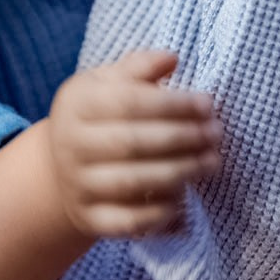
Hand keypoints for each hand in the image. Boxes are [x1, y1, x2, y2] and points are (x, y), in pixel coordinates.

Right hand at [45, 49, 220, 238]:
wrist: (62, 166)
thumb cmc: (100, 114)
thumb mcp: (109, 82)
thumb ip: (139, 67)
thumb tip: (171, 58)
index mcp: (75, 104)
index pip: (128, 102)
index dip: (172, 104)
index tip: (207, 103)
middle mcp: (70, 145)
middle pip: (132, 143)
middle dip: (182, 138)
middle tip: (216, 133)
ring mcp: (77, 185)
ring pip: (132, 182)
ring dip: (180, 172)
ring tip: (211, 161)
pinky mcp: (89, 219)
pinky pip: (128, 221)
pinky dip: (159, 212)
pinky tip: (184, 198)